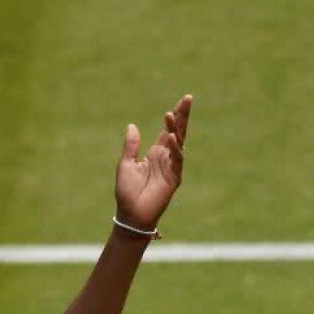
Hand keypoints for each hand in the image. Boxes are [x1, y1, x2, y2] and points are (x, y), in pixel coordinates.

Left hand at [115, 93, 191, 232]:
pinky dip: (175, 149)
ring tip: (171, 114)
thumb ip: (131, 146)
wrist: (130, 215)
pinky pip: (177, 161)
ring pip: (178, 143)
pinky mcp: (174, 179)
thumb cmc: (127, 192)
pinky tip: (172, 138)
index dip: (175, 116)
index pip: (169, 130)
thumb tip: (132, 125)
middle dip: (183, 116)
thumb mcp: (126, 164)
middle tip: (188, 98)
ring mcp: (172, 168)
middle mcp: (166, 158)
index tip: (183, 100)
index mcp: (156, 154)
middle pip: (178, 132)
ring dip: (176, 129)